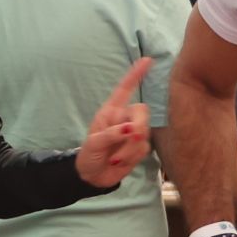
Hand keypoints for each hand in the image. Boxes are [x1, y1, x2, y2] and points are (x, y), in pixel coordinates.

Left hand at [73, 58, 154, 188]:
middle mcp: (124, 119)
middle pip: (142, 113)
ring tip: (114, 159)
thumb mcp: (94, 144)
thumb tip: (131, 129)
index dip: (135, 75)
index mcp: (111, 112)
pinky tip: (120, 162)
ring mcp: (133, 133)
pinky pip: (144, 149)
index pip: (124, 89)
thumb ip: (111, 135)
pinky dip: (132, 157)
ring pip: (144, 134)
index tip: (146, 60)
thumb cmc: (89, 155)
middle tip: (130, 139)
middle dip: (139, 127)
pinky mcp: (139, 148)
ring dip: (129, 150)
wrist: (93, 177)